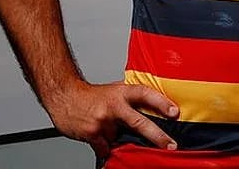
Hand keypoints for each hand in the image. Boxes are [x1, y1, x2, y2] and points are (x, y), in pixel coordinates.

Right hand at [44, 79, 178, 158]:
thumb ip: (131, 98)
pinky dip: (106, 147)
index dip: (161, 103)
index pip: (146, 95)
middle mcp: (114, 106)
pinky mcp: (92, 134)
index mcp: (123, 92)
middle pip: (139, 122)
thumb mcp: (115, 90)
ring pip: (120, 138)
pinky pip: (105, 148)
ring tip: (109, 128)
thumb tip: (152, 107)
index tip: (174, 112)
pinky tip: (100, 138)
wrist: (64, 96)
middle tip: (170, 145)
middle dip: (157, 136)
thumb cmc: (92, 94)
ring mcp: (103, 121)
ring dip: (119, 138)